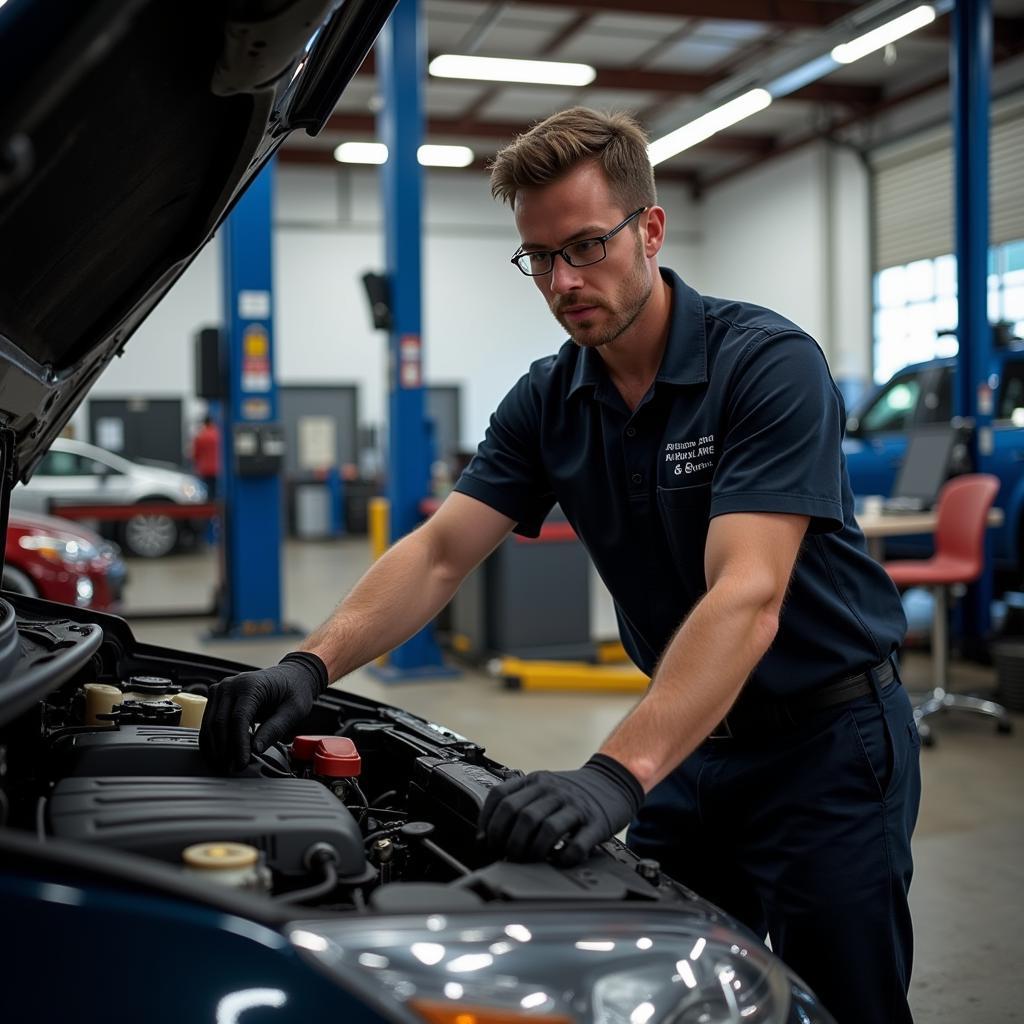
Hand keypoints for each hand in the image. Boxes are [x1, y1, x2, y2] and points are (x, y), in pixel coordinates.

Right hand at [200, 652, 327, 772]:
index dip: (238, 744)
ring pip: (209, 723)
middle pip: (219, 722)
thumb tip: (256, 749)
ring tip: (225, 765)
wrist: (290, 676)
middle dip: (224, 749)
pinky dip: (213, 739)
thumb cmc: (294, 690)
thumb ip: (275, 728)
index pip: (238, 719)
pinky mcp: (218, 696)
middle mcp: (231, 685)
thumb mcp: (294, 710)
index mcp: (251, 685)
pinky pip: (209, 721)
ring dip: (215, 747)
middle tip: (233, 768)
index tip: (242, 763)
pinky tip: (220, 754)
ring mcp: (221, 689)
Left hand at [480, 754, 643, 866]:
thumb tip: (486, 836)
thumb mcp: (544, 786)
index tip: (485, 841)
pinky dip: (564, 858)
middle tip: (507, 856)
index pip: (501, 797)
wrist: (613, 781)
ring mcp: (575, 806)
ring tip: (529, 861)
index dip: (487, 822)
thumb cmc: (572, 792)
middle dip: (508, 842)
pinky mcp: (595, 823)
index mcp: (536, 781)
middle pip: (521, 815)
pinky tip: (559, 862)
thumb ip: (519, 803)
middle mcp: (554, 790)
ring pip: (546, 829)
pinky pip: (577, 844)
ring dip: (532, 851)